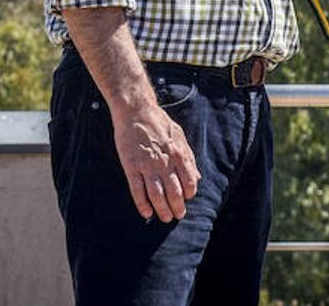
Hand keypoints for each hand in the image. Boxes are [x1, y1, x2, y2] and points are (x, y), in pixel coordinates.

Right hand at [112, 104, 200, 221]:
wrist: (136, 112)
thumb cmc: (159, 123)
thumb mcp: (180, 137)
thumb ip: (188, 158)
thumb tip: (197, 177)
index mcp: (179, 154)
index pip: (189, 181)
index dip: (189, 193)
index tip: (187, 198)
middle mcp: (165, 162)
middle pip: (174, 191)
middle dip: (178, 207)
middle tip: (178, 215)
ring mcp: (147, 165)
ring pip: (157, 194)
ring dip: (162, 209)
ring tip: (166, 217)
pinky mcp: (131, 166)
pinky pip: (137, 190)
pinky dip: (142, 204)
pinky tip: (146, 213)